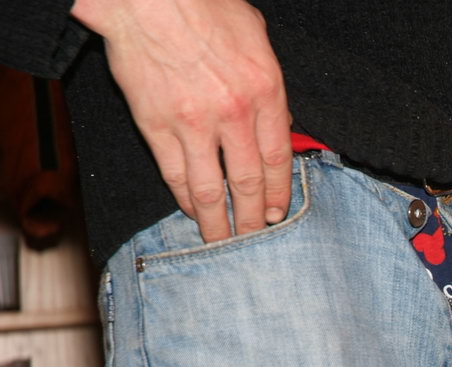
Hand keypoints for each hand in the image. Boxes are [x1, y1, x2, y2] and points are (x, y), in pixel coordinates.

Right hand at [71, 0, 291, 242]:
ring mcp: (193, 124)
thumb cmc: (204, 5)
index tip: (279, 214)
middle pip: (249, 183)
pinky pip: (175, 175)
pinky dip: (185, 199)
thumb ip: (270, 85)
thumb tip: (281, 123)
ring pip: (211, 190)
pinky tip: (192, 212)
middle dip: (254, 218)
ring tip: (223, 242)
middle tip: (255, 238)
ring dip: (219, 222)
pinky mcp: (155, 126)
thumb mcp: (257, 39)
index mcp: (265, 91)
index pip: (278, 159)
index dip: (280, 194)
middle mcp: (234, 114)